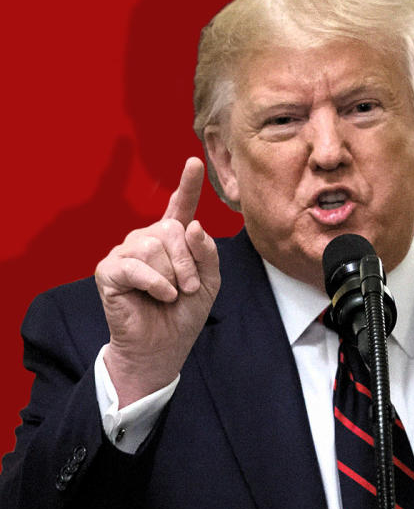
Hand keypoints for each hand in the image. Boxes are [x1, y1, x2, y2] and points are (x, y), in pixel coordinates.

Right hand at [95, 158, 219, 406]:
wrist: (163, 347)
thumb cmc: (184, 314)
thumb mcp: (209, 282)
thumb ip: (206, 253)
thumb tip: (192, 226)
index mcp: (172, 240)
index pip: (180, 206)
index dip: (188, 184)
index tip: (194, 162)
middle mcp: (147, 239)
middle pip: (171, 229)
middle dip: (187, 261)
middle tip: (189, 287)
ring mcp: (126, 253)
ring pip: (153, 246)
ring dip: (172, 276)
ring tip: (173, 295)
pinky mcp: (109, 271)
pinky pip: (136, 266)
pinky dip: (156, 284)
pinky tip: (161, 296)